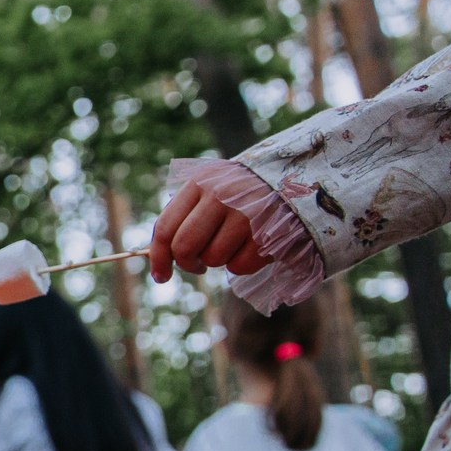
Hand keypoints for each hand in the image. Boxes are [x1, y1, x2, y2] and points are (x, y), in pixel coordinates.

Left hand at [149, 175, 272, 282]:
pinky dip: (242, 265)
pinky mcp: (268, 232)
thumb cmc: (241, 190)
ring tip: (232, 244)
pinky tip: (252, 247)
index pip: (165, 227)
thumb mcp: (210, 189)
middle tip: (197, 265)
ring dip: (218, 261)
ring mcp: (246, 214)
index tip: (160, 276)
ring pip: (213, 259)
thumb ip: (183, 216)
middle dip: (187, 264)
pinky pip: (240, 267)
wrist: (296, 175)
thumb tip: (154, 256)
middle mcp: (220, 196)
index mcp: (199, 184)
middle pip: (185, 247)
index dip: (158, 257)